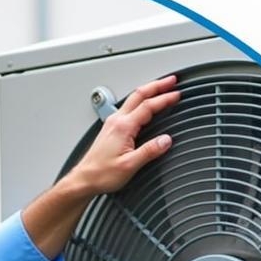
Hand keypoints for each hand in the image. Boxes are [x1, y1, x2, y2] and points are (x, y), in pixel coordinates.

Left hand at [63, 75, 179, 197]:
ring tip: (160, 87)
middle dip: (157, 85)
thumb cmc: (101, 174)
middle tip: (171, 80)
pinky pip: (127, 107)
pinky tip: (143, 104)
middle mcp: (117, 121)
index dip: (164, 99)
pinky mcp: (110, 128)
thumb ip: (149, 151)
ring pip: (132, 99)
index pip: (148, 106)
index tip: (176, 95)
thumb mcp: (129, 165)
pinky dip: (139, 100)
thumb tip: (166, 141)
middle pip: (139, 94)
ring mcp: (112, 123)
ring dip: (148, 90)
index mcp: (123, 127)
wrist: (84, 179)